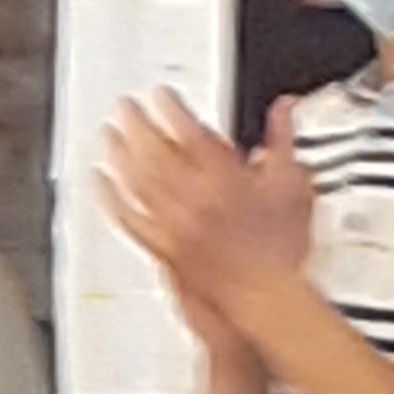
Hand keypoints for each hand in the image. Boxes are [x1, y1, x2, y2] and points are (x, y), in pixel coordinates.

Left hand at [99, 91, 311, 324]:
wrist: (265, 297)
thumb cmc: (280, 249)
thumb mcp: (292, 185)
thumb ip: (283, 139)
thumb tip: (284, 108)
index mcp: (227, 178)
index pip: (189, 132)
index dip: (170, 108)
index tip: (160, 95)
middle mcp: (196, 198)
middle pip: (156, 152)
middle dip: (136, 125)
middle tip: (123, 107)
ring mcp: (177, 224)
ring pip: (138, 182)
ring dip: (120, 154)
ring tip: (109, 135)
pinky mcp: (164, 247)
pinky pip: (129, 219)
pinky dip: (111, 198)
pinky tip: (101, 183)